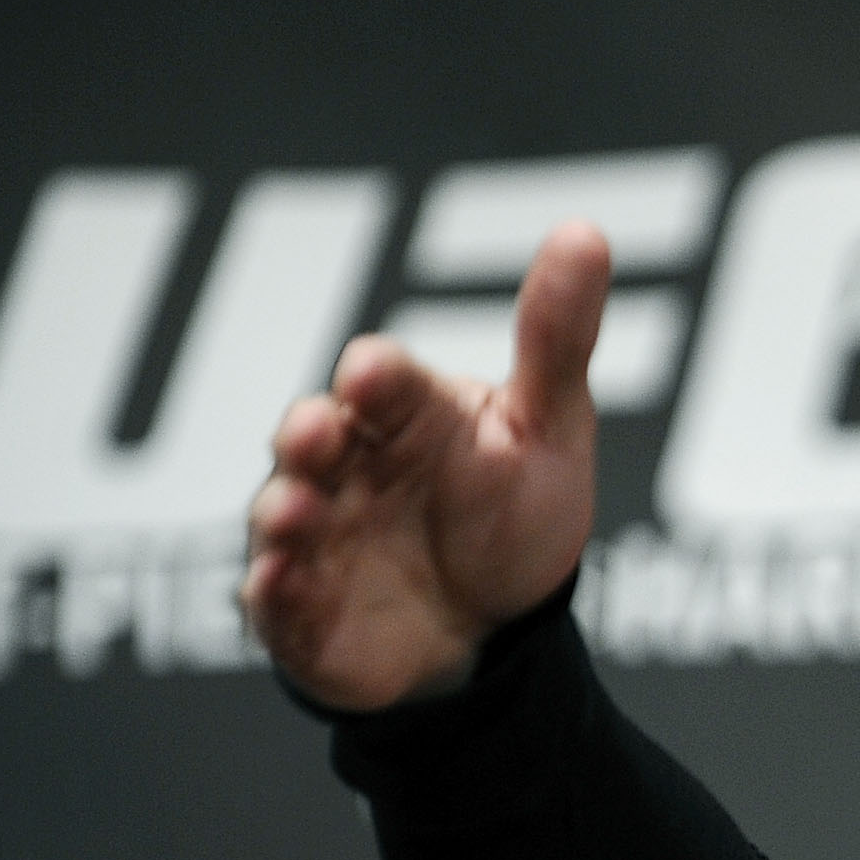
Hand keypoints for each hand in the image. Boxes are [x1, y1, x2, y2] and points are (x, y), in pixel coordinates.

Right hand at [242, 222, 610, 710]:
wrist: (498, 626)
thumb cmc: (511, 510)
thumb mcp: (547, 428)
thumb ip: (556, 340)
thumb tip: (585, 232)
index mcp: (403, 415)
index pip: (384, 385)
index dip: (378, 380)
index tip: (375, 375)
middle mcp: (343, 469)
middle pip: (312, 443)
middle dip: (307, 437)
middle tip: (315, 436)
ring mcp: (316, 541)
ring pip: (283, 520)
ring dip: (283, 516)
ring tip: (294, 515)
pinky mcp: (305, 615)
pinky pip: (278, 607)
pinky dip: (275, 597)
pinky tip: (279, 588)